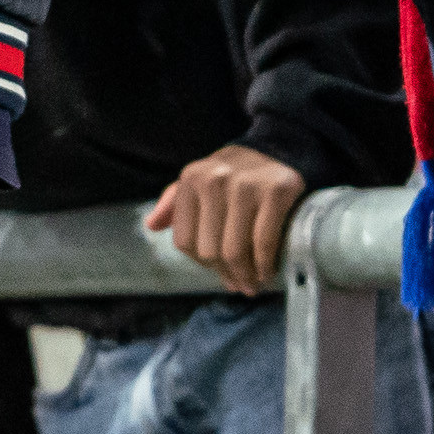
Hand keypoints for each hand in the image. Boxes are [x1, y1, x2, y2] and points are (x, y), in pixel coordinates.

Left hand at [148, 144, 306, 292]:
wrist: (282, 148)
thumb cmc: (237, 174)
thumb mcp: (201, 179)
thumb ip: (174, 202)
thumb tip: (152, 225)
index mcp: (192, 179)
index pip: (186, 241)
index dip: (202, 264)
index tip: (219, 272)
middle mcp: (214, 180)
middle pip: (211, 250)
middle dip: (227, 274)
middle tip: (240, 285)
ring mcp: (245, 185)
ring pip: (235, 250)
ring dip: (246, 276)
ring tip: (253, 283)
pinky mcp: (275, 192)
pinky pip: (264, 242)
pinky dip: (264, 264)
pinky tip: (267, 271)